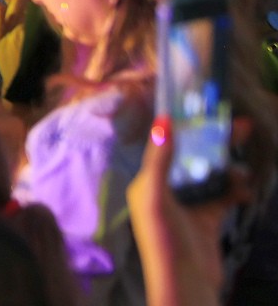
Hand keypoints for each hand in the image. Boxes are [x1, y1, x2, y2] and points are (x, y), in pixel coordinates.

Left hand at [127, 117, 251, 305]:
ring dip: (229, 169)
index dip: (186, 127)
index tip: (208, 109)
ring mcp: (188, 204)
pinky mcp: (207, 218)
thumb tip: (164, 120)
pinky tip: (245, 190)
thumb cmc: (164, 239)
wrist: (187, 283)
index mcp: (147, 182)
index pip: (167, 145)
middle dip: (215, 142)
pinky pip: (224, 195)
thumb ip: (159, 159)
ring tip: (243, 172)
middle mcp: (165, 189)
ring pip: (212, 175)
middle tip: (241, 126)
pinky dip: (235, 190)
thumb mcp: (155, 196)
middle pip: (193, 157)